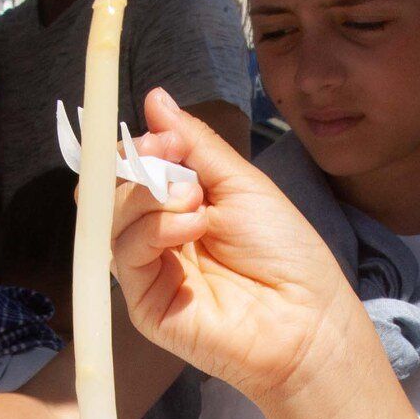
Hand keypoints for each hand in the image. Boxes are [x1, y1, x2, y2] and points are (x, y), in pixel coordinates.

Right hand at [110, 89, 380, 408]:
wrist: (308, 318)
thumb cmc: (286, 252)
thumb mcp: (242, 183)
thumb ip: (195, 144)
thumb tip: (155, 100)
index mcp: (179, 206)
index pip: (132, 169)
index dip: (137, 148)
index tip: (164, 137)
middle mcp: (158, 237)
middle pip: (114, 191)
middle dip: (138, 167)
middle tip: (174, 164)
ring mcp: (149, 271)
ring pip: (111, 221)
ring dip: (150, 198)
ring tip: (197, 203)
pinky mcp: (145, 304)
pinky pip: (126, 256)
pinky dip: (154, 230)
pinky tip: (192, 227)